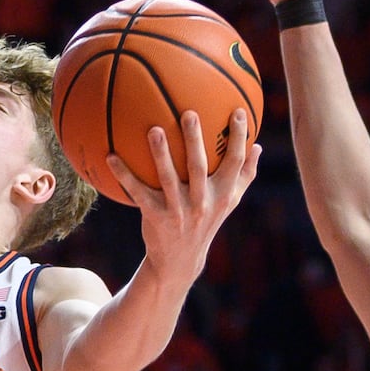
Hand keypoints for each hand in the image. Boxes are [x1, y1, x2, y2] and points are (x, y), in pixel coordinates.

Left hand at [106, 110, 261, 285]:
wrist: (181, 259)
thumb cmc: (207, 220)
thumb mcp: (228, 202)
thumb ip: (244, 176)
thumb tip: (258, 146)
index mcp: (223, 195)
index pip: (235, 163)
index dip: (238, 138)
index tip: (237, 111)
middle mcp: (202, 202)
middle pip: (199, 167)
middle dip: (195, 140)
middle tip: (189, 113)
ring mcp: (178, 210)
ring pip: (168, 178)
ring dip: (160, 153)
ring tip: (153, 129)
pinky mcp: (156, 217)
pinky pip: (138, 192)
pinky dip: (124, 174)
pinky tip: (111, 156)